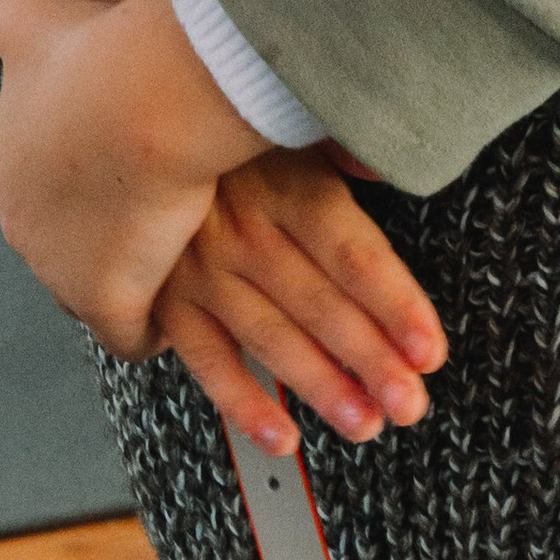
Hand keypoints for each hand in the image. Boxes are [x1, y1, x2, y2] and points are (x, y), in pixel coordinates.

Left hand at [0, 0, 270, 356]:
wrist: (148, 96)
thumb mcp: (25, 12)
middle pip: (59, 239)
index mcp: (2, 164)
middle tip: (150, 209)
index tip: (116, 162)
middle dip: (97, 232)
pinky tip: (174, 310)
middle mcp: (19, 224)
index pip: (34, 183)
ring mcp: (61, 270)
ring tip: (168, 257)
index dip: (77, 174)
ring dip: (124, 276)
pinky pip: (126, 332)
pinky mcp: (108, 300)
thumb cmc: (95, 51)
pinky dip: (147, 325)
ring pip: (90, 284)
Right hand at [154, 150, 446, 455]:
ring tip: (365, 423)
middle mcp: (243, 230)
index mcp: (286, 185)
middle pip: (319, 303)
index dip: (395, 304)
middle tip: (409, 403)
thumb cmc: (233, 136)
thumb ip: (345, 145)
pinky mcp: (164, 299)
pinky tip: (282, 435)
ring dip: (321, 386)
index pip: (352, 254)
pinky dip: (243, 403)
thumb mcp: (293, 124)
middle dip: (370, 360)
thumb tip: (389, 159)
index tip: (428, 349)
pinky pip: (207, 360)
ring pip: (269, 337)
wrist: (132, 132)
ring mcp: (199, 269)